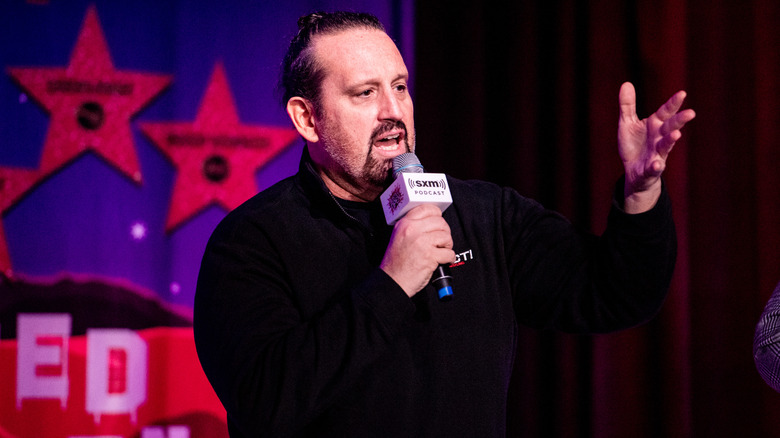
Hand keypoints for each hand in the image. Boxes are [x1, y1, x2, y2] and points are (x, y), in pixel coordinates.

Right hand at [380, 204, 455, 296]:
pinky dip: (449, 258)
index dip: (437, 215)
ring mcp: (421, 242)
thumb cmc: (396, 263)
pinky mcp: (430, 256)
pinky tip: (443, 260)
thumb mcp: (398, 237)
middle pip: (440, 222)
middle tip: (442, 241)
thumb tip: (432, 222)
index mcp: (404, 224)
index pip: (427, 208)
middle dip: (445, 232)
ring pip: (446, 236)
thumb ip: (412, 227)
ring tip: (441, 251)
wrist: (393, 281)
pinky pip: (449, 253)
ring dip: (448, 245)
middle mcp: (412, 230)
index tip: (439, 222)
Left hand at [618, 82, 695, 212]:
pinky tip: (656, 164)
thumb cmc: (633, 145)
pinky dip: (656, 166)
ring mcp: (657, 153)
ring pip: (666, 146)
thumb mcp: (627, 123)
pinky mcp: (651, 169)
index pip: (666, 112)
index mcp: (655, 124)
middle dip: (680, 120)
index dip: (673, 103)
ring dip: (671, 140)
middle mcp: (659, 138)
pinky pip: (654, 168)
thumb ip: (627, 105)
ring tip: (676, 134)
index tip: (682, 93)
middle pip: (671, 127)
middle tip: (691, 113)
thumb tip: (626, 83)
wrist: (633, 171)